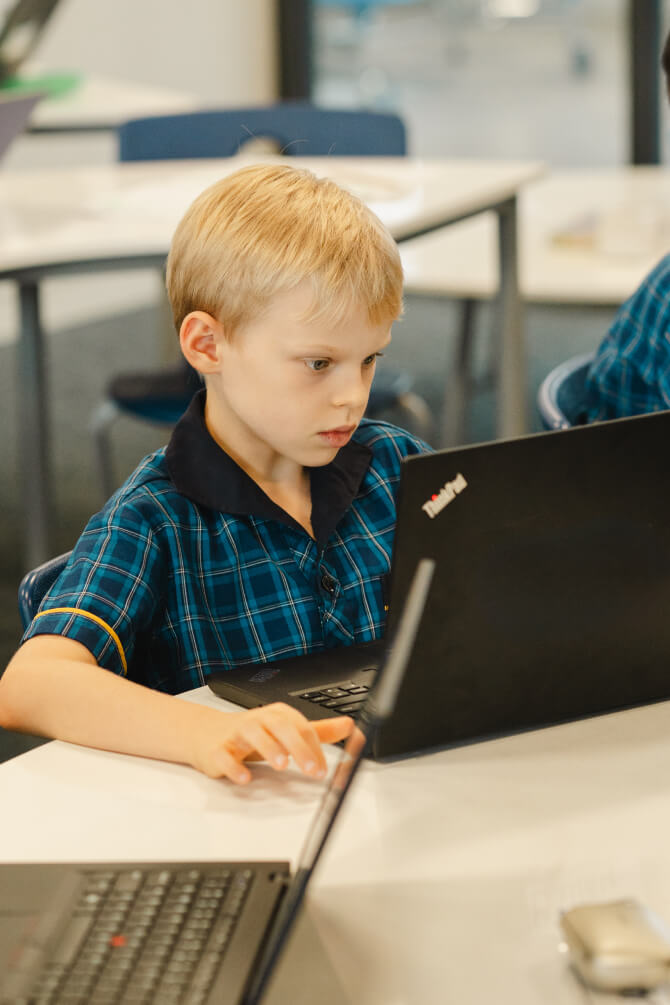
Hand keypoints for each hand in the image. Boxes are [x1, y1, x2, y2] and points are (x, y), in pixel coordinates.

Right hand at [191, 702, 353, 783]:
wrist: (207, 735)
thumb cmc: (253, 734)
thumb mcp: (288, 730)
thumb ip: (319, 731)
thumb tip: (350, 726)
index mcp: (278, 715)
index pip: (301, 727)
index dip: (315, 749)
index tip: (325, 770)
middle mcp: (259, 720)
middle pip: (281, 727)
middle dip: (299, 748)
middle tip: (313, 770)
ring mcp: (236, 733)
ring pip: (253, 734)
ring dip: (269, 749)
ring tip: (282, 765)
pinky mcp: (217, 750)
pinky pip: (225, 756)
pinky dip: (234, 766)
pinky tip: (245, 777)